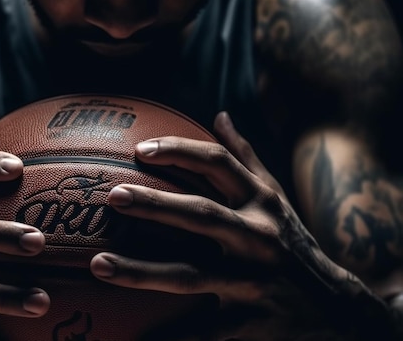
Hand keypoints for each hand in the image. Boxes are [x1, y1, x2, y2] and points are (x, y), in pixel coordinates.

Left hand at [89, 112, 366, 339]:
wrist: (336, 304)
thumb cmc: (292, 240)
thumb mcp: (275, 195)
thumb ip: (246, 156)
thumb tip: (219, 115)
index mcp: (260, 202)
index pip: (217, 164)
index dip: (179, 151)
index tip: (140, 149)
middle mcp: (256, 236)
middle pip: (199, 214)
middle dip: (154, 204)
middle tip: (111, 196)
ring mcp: (251, 279)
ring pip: (190, 274)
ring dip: (141, 270)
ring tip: (98, 263)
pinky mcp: (249, 319)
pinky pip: (203, 330)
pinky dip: (171, 336)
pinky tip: (135, 338)